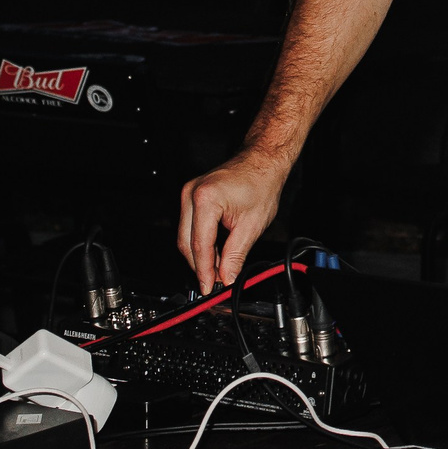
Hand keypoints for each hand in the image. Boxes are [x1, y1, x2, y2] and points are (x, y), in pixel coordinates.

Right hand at [178, 148, 289, 293]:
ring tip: (217, 270)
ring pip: (185, 235)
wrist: (262, 160)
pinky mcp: (192, 195)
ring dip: (200, 255)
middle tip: (213, 282)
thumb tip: (226, 278)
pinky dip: (200, 242)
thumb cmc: (261, 182)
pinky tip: (214, 254)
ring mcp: (189, 193)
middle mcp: (191, 194)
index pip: (200, 245)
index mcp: (206, 199)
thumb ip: (235, 255)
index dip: (204, 271)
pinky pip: (190, 225)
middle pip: (187, 242)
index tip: (208, 287)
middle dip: (200, 266)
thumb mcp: (252, 225)